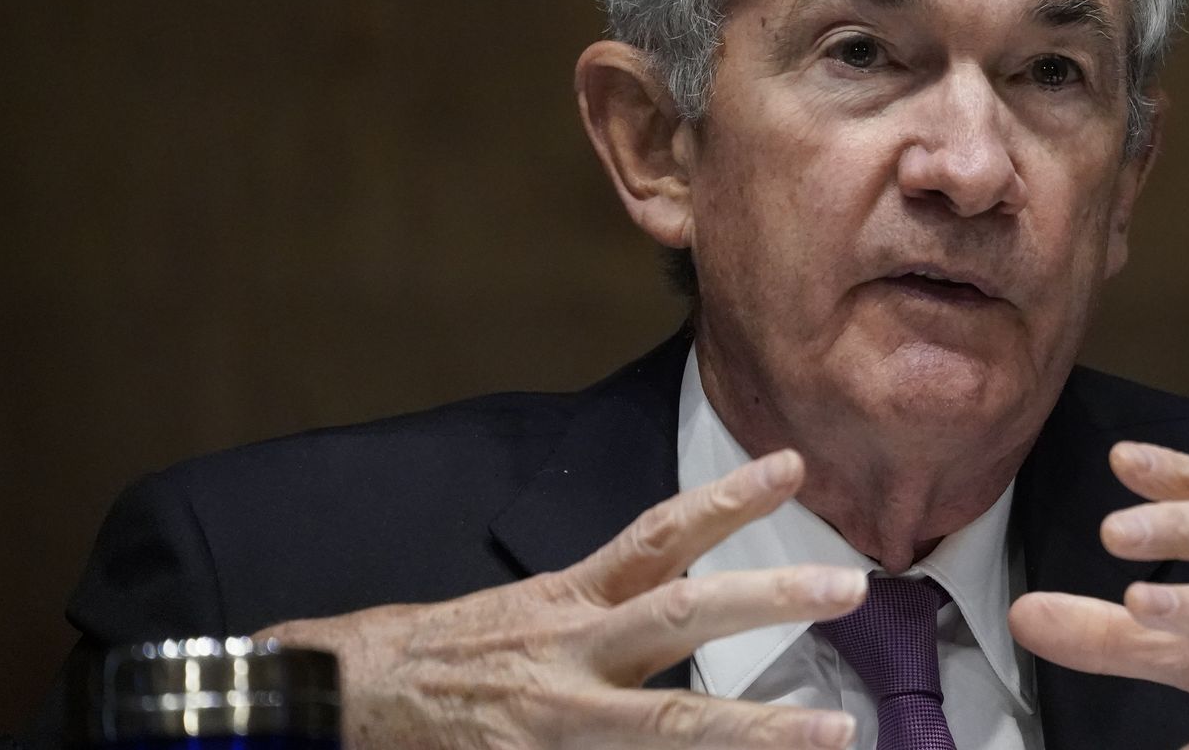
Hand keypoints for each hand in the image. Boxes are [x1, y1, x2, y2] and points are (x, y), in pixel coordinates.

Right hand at [264, 449, 865, 748]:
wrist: (339, 706)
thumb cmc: (439, 656)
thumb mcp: (522, 614)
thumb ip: (602, 604)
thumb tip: (680, 584)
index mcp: (568, 600)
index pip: (659, 534)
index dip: (727, 497)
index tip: (793, 465)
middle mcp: (572, 653)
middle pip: (682, 616)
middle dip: (768, 601)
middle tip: (848, 585)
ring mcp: (560, 719)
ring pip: (671, 723)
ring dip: (757, 731)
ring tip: (835, 733)